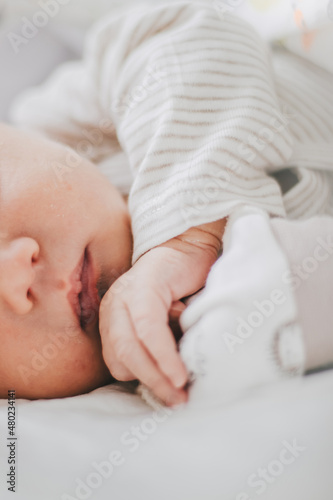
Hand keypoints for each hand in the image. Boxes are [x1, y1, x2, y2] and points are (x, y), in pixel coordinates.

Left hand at [99, 219, 225, 405]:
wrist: (192, 245)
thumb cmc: (185, 289)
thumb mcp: (169, 325)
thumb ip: (162, 349)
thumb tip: (172, 386)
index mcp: (114, 320)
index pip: (118, 363)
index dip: (144, 382)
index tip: (170, 396)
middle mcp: (113, 308)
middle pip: (120, 360)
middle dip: (151, 384)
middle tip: (178, 401)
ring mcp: (124, 296)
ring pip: (130, 349)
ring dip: (157, 374)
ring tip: (182, 389)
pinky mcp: (142, 287)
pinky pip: (147, 329)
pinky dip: (163, 354)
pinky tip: (179, 372)